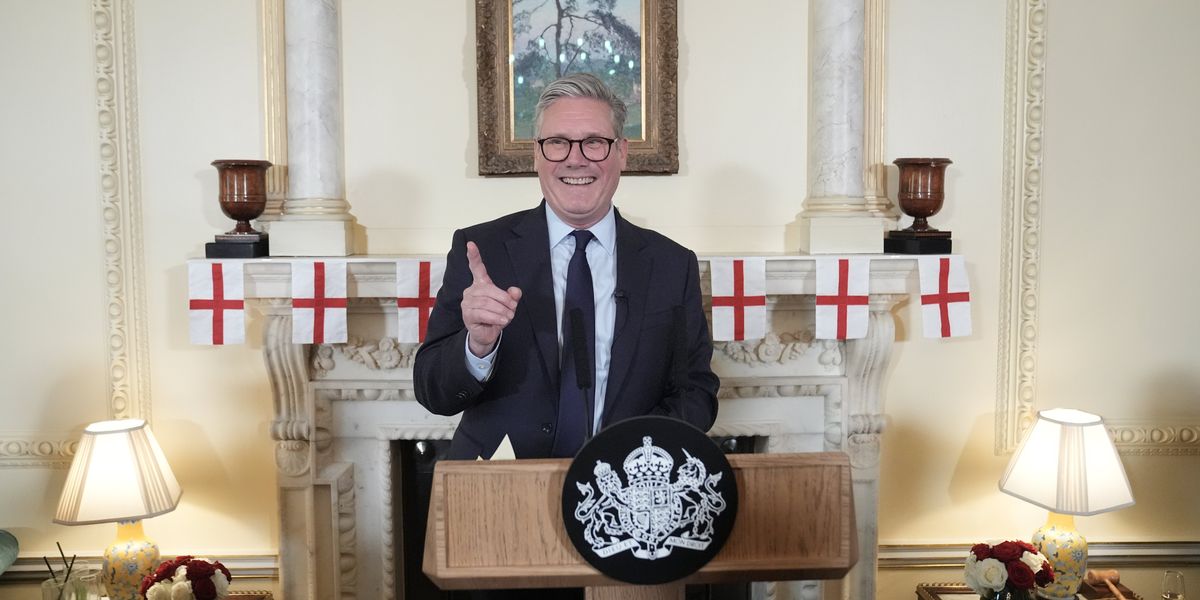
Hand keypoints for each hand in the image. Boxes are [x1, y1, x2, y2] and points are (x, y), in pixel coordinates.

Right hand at [461, 241, 521, 356]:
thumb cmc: (495, 316)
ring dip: (501, 310)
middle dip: (504, 300)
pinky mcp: (467, 315)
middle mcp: (471, 291)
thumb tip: (515, 291)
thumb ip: (512, 296)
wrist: (487, 334)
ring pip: (487, 302)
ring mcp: (467, 303)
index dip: (474, 256)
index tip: (471, 244)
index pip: (476, 268)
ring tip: (507, 316)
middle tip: (512, 308)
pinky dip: (495, 317)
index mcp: (480, 284)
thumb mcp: (508, 305)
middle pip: (489, 290)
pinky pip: (483, 313)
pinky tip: (502, 320)